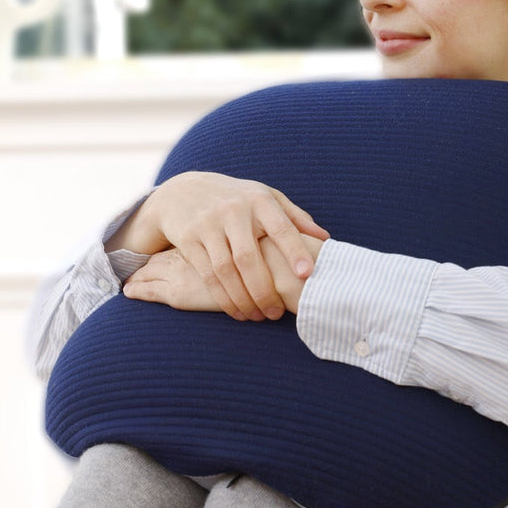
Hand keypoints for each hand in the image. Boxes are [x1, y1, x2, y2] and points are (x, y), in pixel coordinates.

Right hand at [133, 171, 329, 320]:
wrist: (182, 191)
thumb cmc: (237, 199)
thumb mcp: (264, 197)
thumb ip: (294, 216)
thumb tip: (325, 238)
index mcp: (259, 200)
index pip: (280, 227)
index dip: (294, 251)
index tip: (307, 274)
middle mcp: (232, 211)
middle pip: (249, 258)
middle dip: (264, 291)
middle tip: (277, 314)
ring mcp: (207, 224)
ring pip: (226, 270)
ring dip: (243, 299)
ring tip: (258, 317)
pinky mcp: (188, 239)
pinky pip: (208, 275)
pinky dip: (223, 298)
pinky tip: (237, 312)